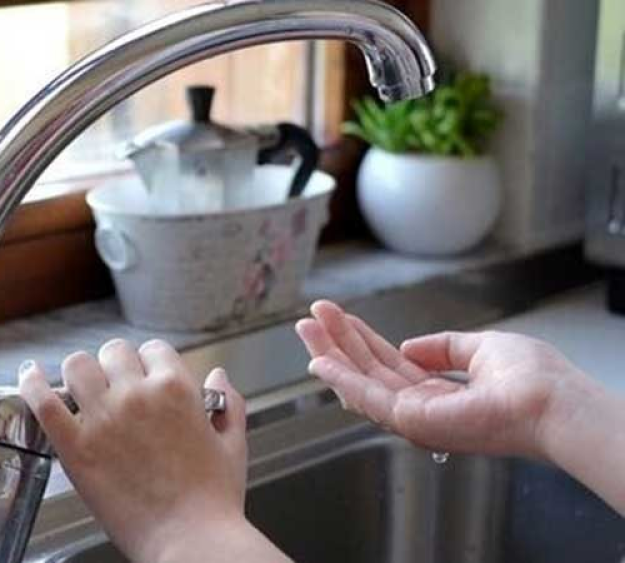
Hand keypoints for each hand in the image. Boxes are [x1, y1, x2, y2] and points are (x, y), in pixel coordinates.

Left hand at [18, 339, 250, 562]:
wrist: (190, 541)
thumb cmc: (213, 501)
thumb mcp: (234, 444)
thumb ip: (229, 404)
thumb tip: (218, 377)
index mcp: (176, 389)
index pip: (153, 350)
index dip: (149, 362)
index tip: (146, 376)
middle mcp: (137, 395)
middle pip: (114, 352)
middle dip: (115, 365)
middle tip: (115, 385)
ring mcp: (103, 419)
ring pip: (77, 366)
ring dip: (80, 372)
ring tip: (80, 387)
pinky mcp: (75, 447)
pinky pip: (43, 401)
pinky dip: (32, 384)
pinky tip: (31, 376)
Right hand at [295, 300, 590, 458]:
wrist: (552, 401)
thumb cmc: (532, 379)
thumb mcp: (481, 349)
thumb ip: (444, 348)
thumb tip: (410, 346)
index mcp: (439, 393)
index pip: (389, 366)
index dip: (362, 341)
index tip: (338, 319)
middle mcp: (422, 409)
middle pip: (368, 373)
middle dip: (337, 344)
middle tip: (310, 318)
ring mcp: (415, 418)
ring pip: (360, 384)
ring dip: (330, 355)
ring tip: (306, 327)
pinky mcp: (411, 421)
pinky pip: (367, 397)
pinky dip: (340, 378)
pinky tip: (319, 360)